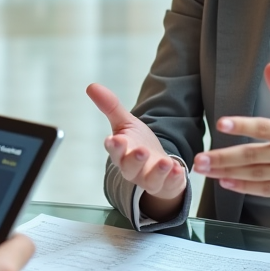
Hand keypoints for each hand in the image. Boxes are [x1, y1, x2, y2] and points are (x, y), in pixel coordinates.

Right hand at [87, 83, 187, 220]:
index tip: (113, 140)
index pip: (114, 151)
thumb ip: (110, 106)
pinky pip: (169, 184)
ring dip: (157, 171)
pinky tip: (178, 169)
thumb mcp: (126, 123)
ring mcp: (149, 178)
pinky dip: (173, 178)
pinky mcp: (166, 183)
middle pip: (129, 168)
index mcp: (121, 153)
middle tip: (142, 151)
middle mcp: (132, 169)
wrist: (157, 166)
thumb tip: (91, 86)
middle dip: (135, 160)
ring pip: (149, 180)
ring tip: (165, 162)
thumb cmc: (138, 144)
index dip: (114, 147)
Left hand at [192, 63, 269, 220]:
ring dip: (227, 173)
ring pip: (255, 174)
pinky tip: (225, 182)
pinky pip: (264, 189)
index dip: (242, 125)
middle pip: (254, 155)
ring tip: (204, 169)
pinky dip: (243, 187)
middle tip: (200, 158)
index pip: (265, 127)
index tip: (221, 123)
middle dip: (224, 157)